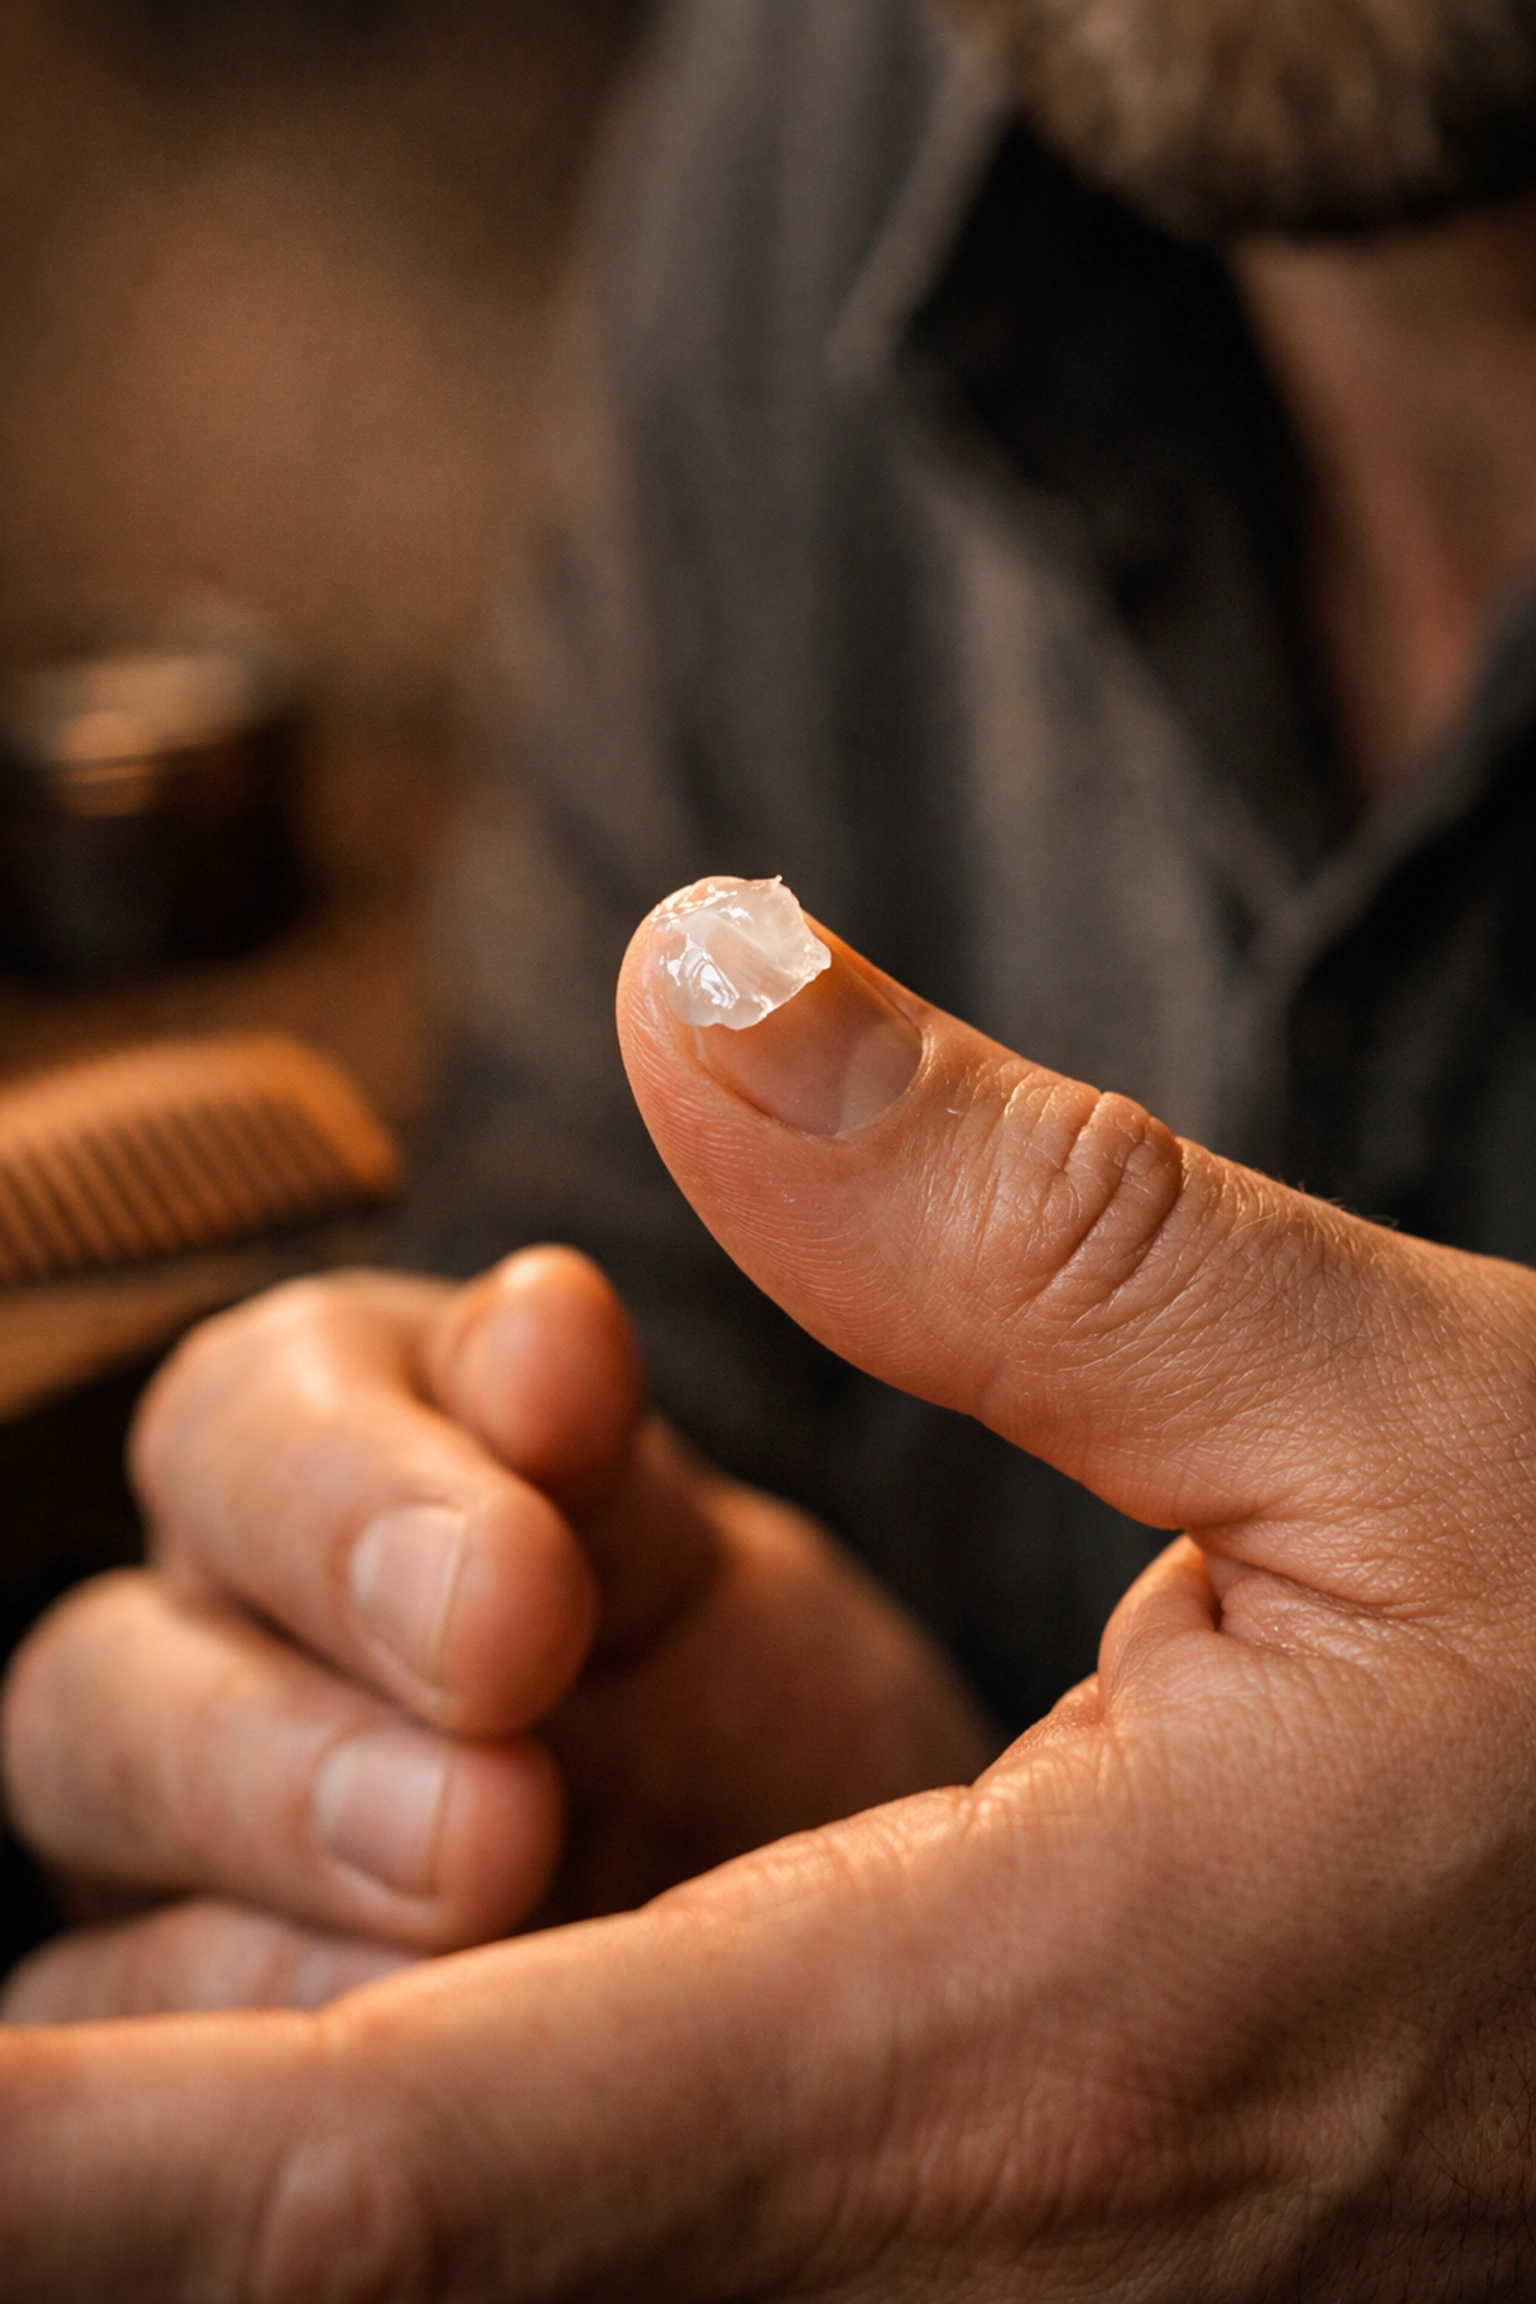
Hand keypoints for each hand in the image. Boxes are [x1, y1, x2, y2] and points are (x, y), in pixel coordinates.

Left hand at [5, 906, 1535, 2297]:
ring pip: (516, 2269)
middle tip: (59, 1959)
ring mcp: (991, 2286)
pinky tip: (441, 1968)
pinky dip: (470, 2145)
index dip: (98, 2165)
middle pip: (399, 2263)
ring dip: (284, 2138)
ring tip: (212, 1935)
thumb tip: (698, 984)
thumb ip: (1020, 1219)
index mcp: (1020, 2030)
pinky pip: (655, 2236)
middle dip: (139, 2143)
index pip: (425, 2162)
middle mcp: (962, 2233)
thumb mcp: (1402, 1404)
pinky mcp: (1019, 2248)